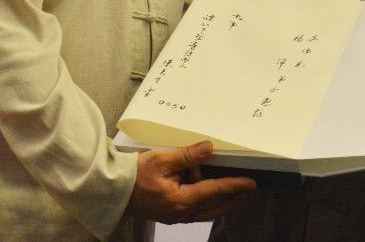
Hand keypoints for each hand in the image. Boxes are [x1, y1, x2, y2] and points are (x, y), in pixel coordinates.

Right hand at [128, 142, 255, 223]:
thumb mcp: (162, 159)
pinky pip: (195, 211)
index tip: (250, 183)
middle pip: (214, 207)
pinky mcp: (170, 213)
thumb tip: (209, 149)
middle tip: (248, 189)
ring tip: (233, 190)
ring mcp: (175, 216)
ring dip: (220, 201)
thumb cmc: (135, 174)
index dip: (234, 186)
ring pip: (206, 211)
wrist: (114, 190)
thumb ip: (188, 155)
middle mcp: (181, 213)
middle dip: (233, 198)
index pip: (215, 191)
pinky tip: (209, 193)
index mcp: (181, 201)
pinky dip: (207, 202)